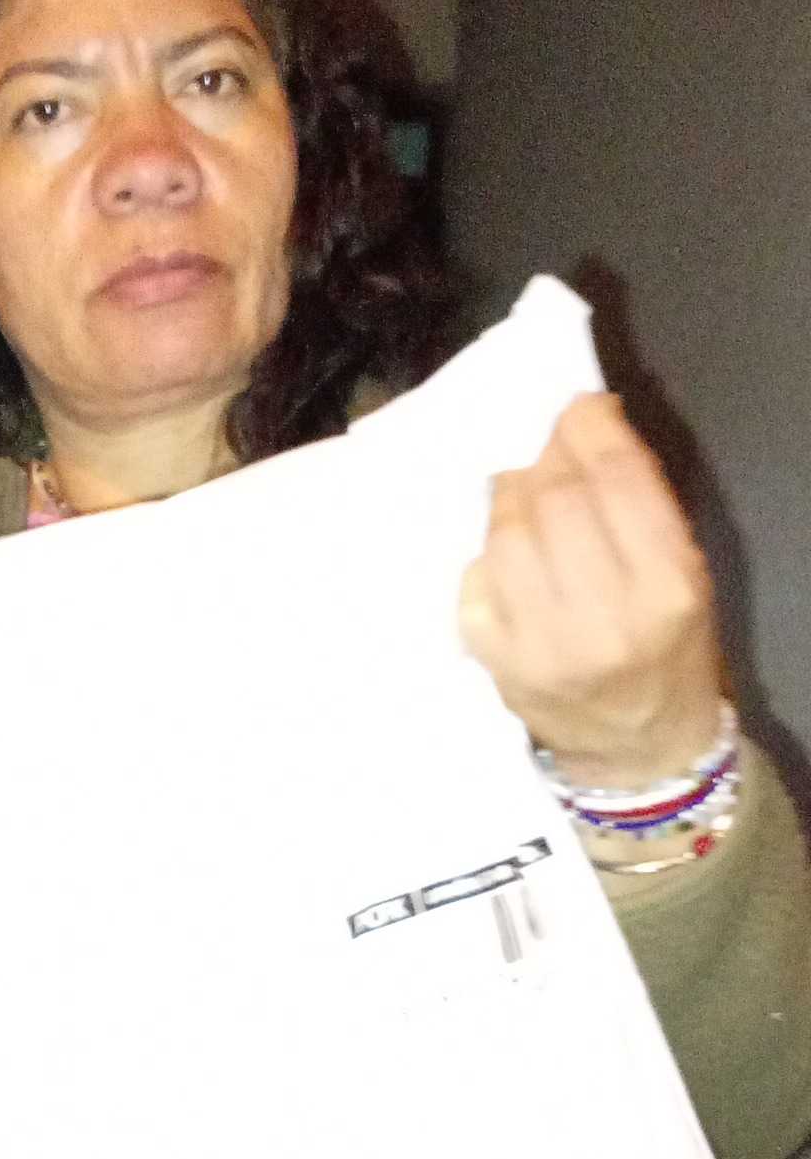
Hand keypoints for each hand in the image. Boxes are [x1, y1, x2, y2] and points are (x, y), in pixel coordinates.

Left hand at [457, 392, 721, 788]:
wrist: (639, 748)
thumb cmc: (668, 650)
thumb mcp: (685, 576)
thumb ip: (640, 504)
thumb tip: (579, 430)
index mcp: (665, 588)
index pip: (616, 480)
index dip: (589, 429)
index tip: (579, 409)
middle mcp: (603, 619)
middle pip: (553, 499)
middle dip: (547, 458)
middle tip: (549, 454)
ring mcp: (541, 646)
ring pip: (504, 534)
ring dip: (510, 499)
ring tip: (524, 498)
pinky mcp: (496, 663)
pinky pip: (474, 579)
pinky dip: (486, 555)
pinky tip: (507, 560)